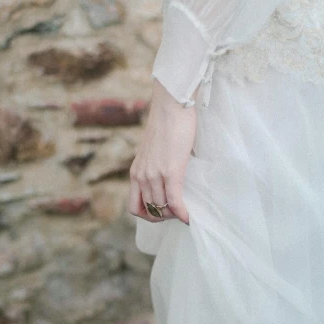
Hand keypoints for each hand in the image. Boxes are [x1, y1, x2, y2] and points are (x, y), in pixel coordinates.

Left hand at [129, 79, 196, 224]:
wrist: (171, 106)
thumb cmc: (167, 124)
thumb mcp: (153, 150)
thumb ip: (155, 166)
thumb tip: (167, 178)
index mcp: (136, 171)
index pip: (134, 206)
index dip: (148, 215)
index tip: (162, 212)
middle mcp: (141, 176)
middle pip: (150, 210)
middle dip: (164, 216)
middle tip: (177, 212)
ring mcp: (155, 175)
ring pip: (162, 208)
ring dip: (174, 215)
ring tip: (184, 212)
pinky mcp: (170, 172)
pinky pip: (174, 201)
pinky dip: (182, 213)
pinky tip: (189, 217)